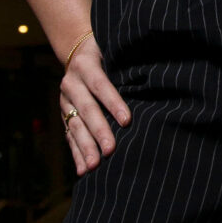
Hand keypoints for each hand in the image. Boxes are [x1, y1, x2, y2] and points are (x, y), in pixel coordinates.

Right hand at [60, 34, 131, 174]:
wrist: (78, 53)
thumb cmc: (108, 53)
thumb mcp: (113, 51)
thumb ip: (127, 63)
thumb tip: (157, 73)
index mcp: (85, 65)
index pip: (100, 85)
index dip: (113, 102)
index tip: (127, 120)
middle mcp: (71, 83)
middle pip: (86, 109)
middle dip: (99, 131)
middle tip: (111, 150)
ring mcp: (65, 101)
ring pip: (75, 126)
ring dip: (85, 147)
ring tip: (95, 166)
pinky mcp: (64, 115)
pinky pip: (69, 136)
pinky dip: (76, 154)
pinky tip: (82, 171)